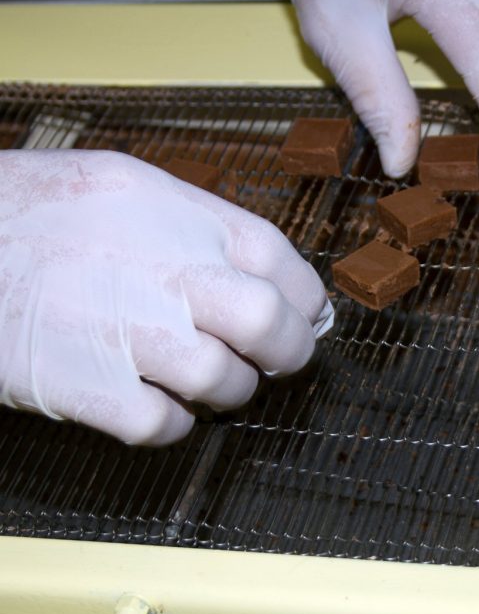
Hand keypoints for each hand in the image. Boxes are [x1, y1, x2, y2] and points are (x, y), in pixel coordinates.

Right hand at [0, 150, 332, 445]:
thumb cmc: (36, 213)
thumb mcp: (127, 189)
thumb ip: (203, 227)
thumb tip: (271, 278)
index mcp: (179, 213)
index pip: (279, 260)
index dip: (306, 299)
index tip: (306, 317)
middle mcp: (164, 269)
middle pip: (268, 322)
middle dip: (289, 351)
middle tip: (278, 360)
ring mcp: (129, 332)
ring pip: (225, 382)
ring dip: (228, 389)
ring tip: (202, 377)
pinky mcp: (89, 387)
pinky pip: (166, 424)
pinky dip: (172, 421)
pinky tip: (152, 400)